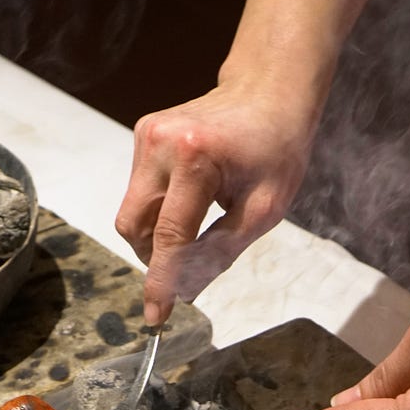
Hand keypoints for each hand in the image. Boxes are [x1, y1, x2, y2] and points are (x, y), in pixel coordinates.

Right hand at [115, 79, 314, 322]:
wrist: (269, 92)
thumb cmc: (276, 148)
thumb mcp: (263, 209)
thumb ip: (221, 251)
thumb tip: (186, 291)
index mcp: (196, 158)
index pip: (169, 235)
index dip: (162, 281)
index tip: (156, 316)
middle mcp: (160, 142)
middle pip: (135, 226)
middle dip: (155, 256)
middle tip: (187, 267)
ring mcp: (146, 135)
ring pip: (133, 211)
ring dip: (158, 233)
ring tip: (198, 224)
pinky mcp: (142, 134)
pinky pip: (139, 191)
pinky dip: (159, 209)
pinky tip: (191, 199)